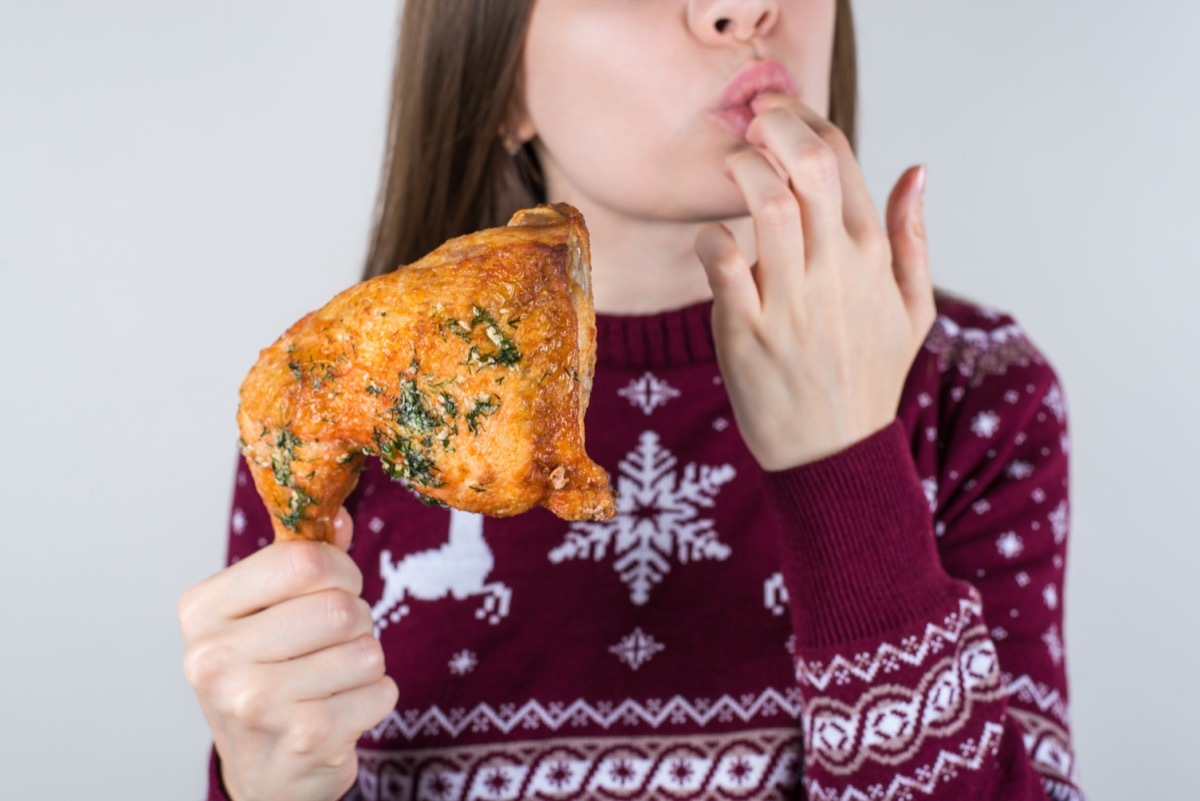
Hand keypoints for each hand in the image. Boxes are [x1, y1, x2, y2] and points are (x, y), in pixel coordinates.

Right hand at [179, 510, 396, 800]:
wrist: (263, 771)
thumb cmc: (267, 675)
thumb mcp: (267, 612)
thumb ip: (302, 559)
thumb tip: (338, 516)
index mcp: (202, 611)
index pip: (302, 559)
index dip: (340, 568)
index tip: (338, 585)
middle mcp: (215, 659)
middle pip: (339, 607)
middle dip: (357, 619)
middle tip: (335, 641)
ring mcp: (255, 704)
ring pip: (366, 650)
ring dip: (366, 661)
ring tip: (334, 677)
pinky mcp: (303, 739)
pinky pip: (380, 691)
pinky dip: (376, 697)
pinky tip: (341, 709)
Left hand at [695, 94, 935, 469]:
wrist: (835, 454)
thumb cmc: (868, 376)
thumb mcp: (912, 309)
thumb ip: (912, 238)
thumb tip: (917, 170)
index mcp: (872, 255)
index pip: (841, 158)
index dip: (804, 120)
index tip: (777, 115)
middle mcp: (835, 270)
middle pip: (807, 167)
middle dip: (773, 126)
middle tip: (749, 123)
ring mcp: (791, 300)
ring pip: (766, 206)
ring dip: (742, 170)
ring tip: (731, 168)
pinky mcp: (747, 331)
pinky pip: (722, 263)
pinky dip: (711, 239)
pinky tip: (713, 241)